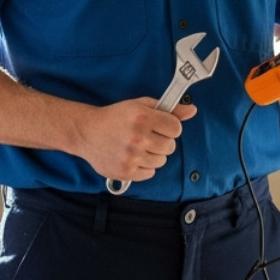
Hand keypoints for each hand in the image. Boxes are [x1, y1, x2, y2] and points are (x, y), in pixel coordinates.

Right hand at [71, 97, 196, 182]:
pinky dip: (144, 167)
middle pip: (170, 146)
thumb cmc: (115, 117)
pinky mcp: (125, 172)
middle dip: (162, 142)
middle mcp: (137, 137)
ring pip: (161, 161)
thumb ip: (168, 109)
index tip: (160, 127)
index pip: (176, 128)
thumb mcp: (140, 106)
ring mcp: (131, 156)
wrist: (87, 132)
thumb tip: (192, 110)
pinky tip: (132, 157)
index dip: (169, 127)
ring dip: (153, 155)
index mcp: (142, 117)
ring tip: (138, 147)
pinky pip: (150, 173)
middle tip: (147, 137)